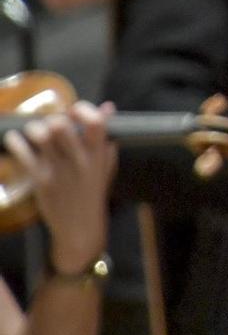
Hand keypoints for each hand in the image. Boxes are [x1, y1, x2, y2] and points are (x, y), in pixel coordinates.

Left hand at [8, 103, 115, 275]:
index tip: (74, 110)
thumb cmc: (93, 193)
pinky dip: (15, 142)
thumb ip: (105, 137)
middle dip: (53, 119)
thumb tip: (107, 106)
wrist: (80, 227)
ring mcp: (58, 170)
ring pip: (40, 136)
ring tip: (32, 130)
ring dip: (33, 128)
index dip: (82, 109)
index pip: (94, 122)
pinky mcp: (40, 180)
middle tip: (49, 124)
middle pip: (61, 125)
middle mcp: (79, 160)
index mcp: (98, 154)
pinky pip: (23, 154)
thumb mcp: (106, 164)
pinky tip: (14, 139)